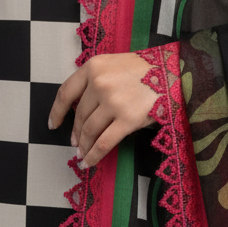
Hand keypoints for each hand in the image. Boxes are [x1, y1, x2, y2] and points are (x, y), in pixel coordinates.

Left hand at [48, 52, 156, 167]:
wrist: (174, 72)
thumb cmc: (145, 69)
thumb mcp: (115, 64)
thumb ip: (96, 80)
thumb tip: (81, 110)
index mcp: (94, 66)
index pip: (66, 92)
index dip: (57, 111)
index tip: (53, 124)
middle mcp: (100, 83)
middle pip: (80, 115)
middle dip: (76, 133)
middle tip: (75, 143)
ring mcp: (113, 101)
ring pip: (90, 131)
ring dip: (84, 146)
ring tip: (83, 154)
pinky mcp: (127, 119)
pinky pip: (104, 143)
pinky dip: (94, 155)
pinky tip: (90, 162)